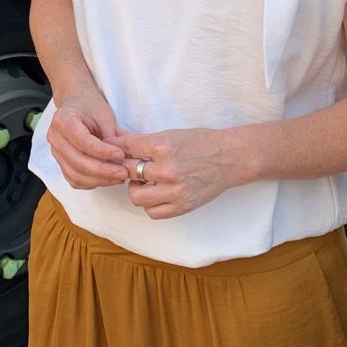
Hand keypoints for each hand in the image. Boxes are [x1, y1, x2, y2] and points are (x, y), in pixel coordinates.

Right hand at [47, 95, 126, 189]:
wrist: (77, 104)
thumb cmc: (90, 106)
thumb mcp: (104, 115)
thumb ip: (111, 136)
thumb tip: (124, 158)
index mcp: (63, 120)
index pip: (83, 142)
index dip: (103, 152)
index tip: (120, 155)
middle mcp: (55, 137)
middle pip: (77, 161)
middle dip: (103, 170)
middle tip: (123, 172)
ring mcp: (56, 152)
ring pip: (75, 174)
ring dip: (99, 180)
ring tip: (118, 177)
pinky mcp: (60, 163)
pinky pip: (74, 180)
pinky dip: (92, 183)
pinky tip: (107, 178)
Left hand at [114, 127, 245, 219]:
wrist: (230, 158)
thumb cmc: (201, 142)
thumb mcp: (172, 134)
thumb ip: (144, 141)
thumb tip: (116, 137)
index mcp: (164, 146)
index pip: (128, 147)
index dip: (118, 148)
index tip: (116, 150)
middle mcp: (167, 169)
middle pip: (128, 172)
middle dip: (128, 168)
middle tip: (134, 166)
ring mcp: (175, 191)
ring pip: (137, 196)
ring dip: (137, 188)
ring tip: (147, 181)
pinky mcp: (182, 206)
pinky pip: (153, 212)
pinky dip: (151, 204)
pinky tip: (158, 193)